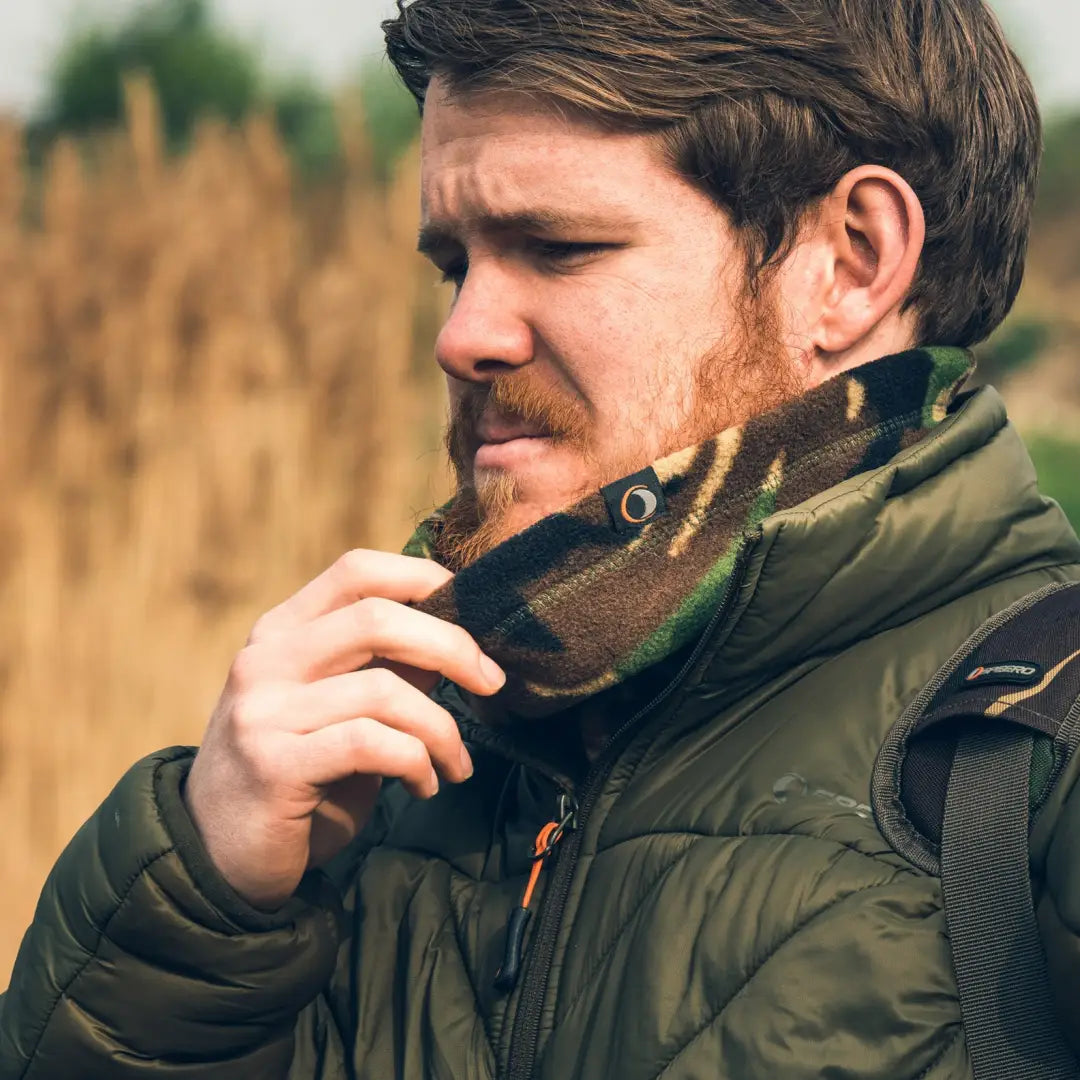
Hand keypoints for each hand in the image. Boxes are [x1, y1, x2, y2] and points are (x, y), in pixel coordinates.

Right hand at [182, 550, 505, 910]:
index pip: (358, 570)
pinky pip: (371, 744)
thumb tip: (462, 636)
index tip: (471, 610)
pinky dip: (415, 761)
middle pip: (378, 617)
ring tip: (456, 763)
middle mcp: (266, 659)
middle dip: (453, 648)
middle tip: (492, 684)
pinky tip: (424, 785)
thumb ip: (387, 668)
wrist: (217, 856)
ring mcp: (263, 710)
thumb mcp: (339, 708)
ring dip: (442, 729)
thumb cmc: (298, 775)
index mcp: (282, 630)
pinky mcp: (273, 765)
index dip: (423, 577)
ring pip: (384, 689)